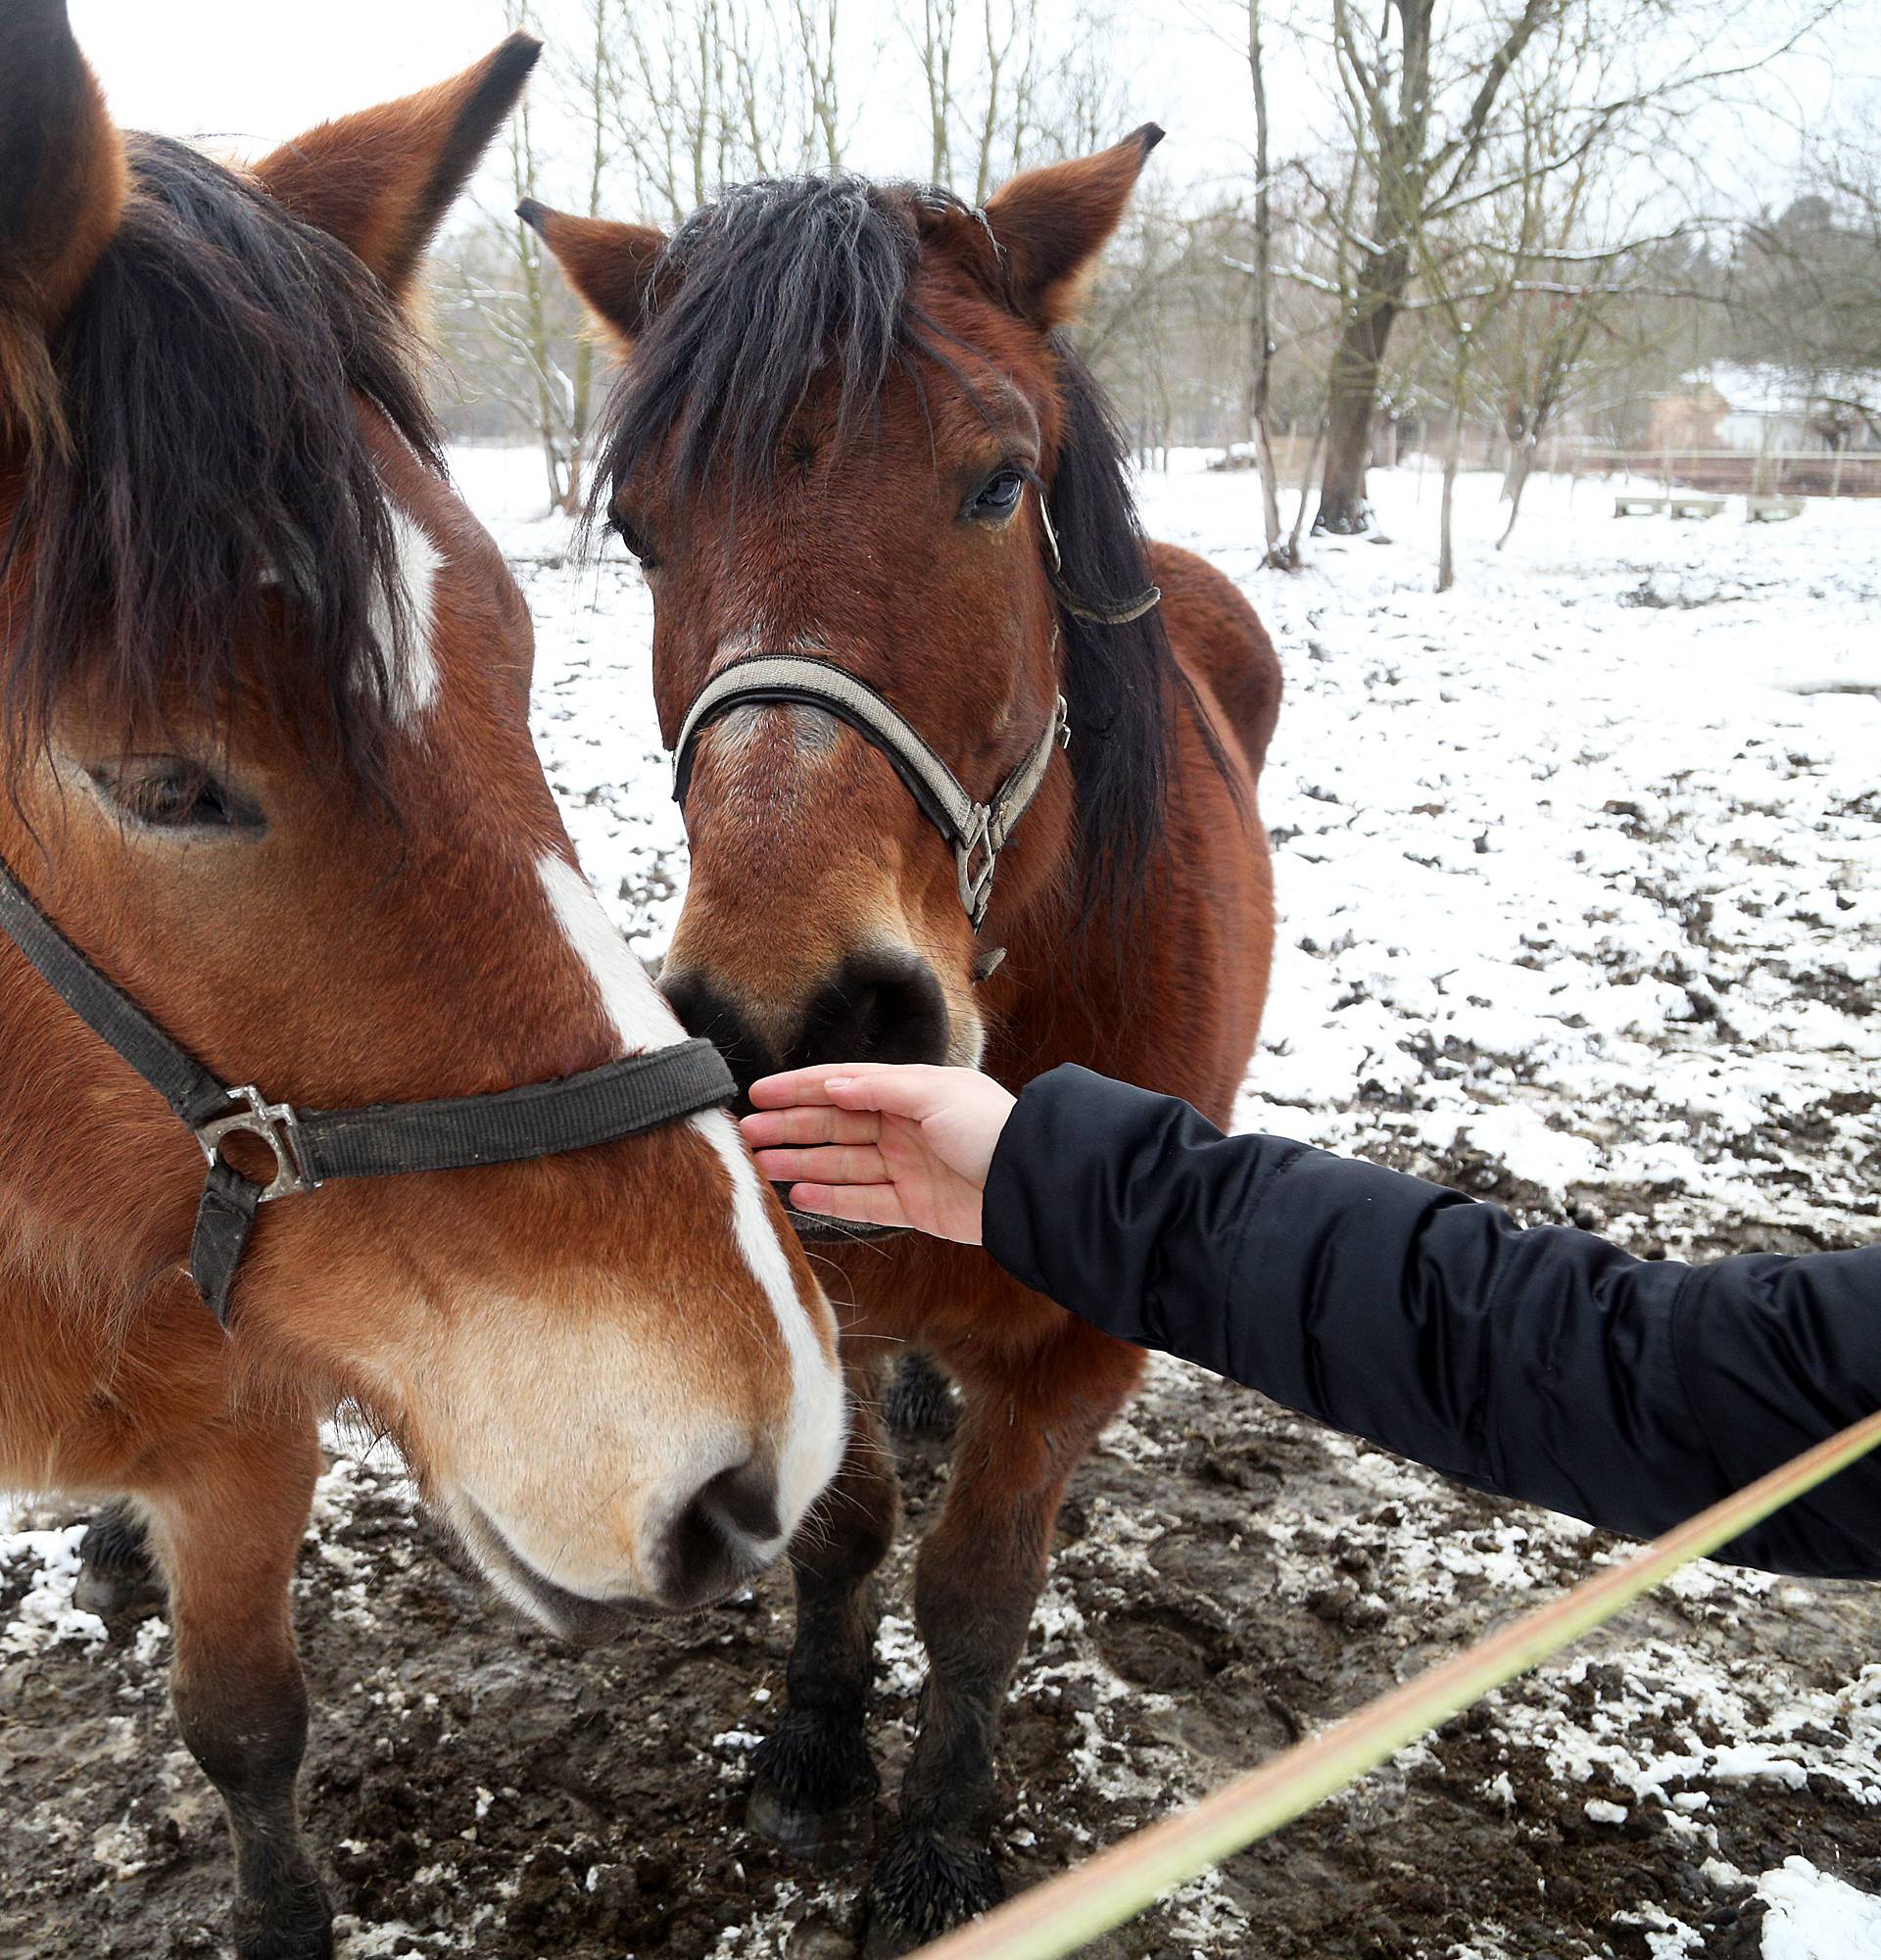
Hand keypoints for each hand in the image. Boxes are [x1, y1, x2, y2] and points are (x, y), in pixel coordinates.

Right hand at [740, 1063, 1017, 1244]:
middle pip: (836, 1126)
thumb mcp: (935, 1093)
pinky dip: (831, 1197)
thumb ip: (880, 1087)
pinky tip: (800, 1194)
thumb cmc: (990, 1127)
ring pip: (843, 1164)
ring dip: (801, 1162)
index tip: (759, 1094)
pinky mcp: (915, 1206)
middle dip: (791, 1128)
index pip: (842, 1086)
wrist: (1031, 1181)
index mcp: (910, 1092)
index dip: (800, 1089)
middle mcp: (904, 1127)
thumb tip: (831, 1084)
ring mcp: (907, 1168)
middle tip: (746, 1134)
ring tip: (761, 1164)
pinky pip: (864, 1201)